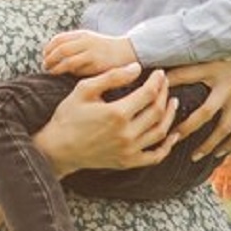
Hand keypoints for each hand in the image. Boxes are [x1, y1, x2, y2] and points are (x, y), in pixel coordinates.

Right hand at [34, 62, 178, 176]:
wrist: (58, 148)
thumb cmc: (68, 116)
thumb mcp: (84, 89)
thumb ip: (111, 77)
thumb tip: (136, 68)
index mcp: (116, 113)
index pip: (148, 94)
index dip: (157, 81)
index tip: (159, 72)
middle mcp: (126, 134)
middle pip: (157, 111)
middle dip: (164, 94)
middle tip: (165, 84)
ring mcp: (129, 150)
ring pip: (160, 132)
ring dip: (170, 116)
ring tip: (172, 102)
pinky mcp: (128, 162)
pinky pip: (155, 156)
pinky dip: (167, 146)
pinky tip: (172, 135)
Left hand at [43, 30, 137, 75]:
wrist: (130, 51)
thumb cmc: (105, 47)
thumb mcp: (89, 38)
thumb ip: (72, 41)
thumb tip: (51, 51)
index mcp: (82, 34)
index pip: (59, 39)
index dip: (48, 48)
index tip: (44, 55)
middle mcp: (87, 42)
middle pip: (61, 50)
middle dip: (50, 59)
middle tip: (44, 66)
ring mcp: (93, 54)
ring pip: (68, 62)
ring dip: (57, 68)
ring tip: (52, 72)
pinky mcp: (98, 66)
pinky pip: (80, 71)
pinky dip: (71, 73)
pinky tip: (68, 75)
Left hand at [164, 40, 230, 159]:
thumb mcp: (210, 55)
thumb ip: (187, 63)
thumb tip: (160, 68)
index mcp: (214, 70)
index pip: (187, 75)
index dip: (171, 81)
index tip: (155, 95)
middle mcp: (229, 88)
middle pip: (207, 112)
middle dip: (188, 127)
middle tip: (172, 138)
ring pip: (225, 129)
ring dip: (210, 144)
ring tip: (195, 156)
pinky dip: (230, 144)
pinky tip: (219, 153)